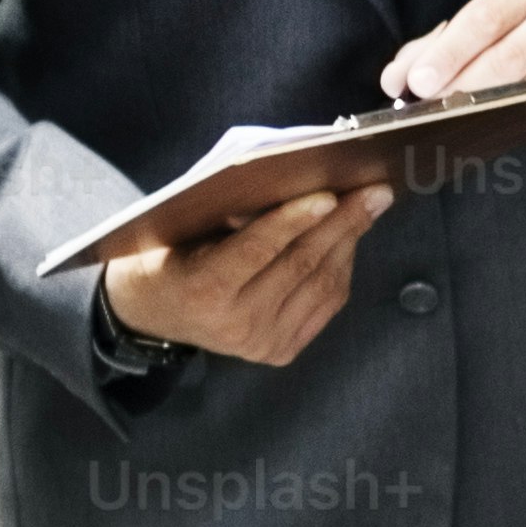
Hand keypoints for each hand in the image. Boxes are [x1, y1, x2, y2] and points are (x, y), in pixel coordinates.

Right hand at [102, 181, 393, 368]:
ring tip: (369, 206)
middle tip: (375, 191)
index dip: (293, 220)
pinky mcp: (281, 351)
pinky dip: (342, 265)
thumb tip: (295, 175)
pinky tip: (348, 237)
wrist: (151, 311)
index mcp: (203, 291)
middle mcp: (236, 325)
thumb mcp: (186, 223)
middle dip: (343, 223)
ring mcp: (262, 343)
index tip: (328, 193)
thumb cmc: (168, 250)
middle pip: (300, 265)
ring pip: (322, 283)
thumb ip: (233, 204)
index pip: (256, 250)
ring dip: (349, 240)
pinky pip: (326, 302)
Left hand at [383, 0, 525, 152]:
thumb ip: (432, 51)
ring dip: (485, 104)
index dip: (448, 52)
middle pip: (507, 51)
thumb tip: (394, 79)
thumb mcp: (475, 37)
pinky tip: (488, 125)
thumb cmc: (518, 47)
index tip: (417, 82)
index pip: (484, 16)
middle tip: (428, 106)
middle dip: (462, 82)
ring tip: (450, 118)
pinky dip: (515, 114)